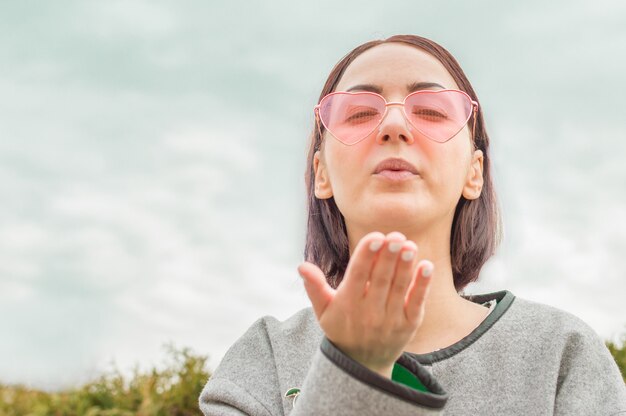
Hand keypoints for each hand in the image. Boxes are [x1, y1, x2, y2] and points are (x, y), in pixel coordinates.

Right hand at [297, 231, 432, 377]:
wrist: (363, 365)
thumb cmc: (341, 328)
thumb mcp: (323, 311)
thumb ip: (314, 287)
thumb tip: (302, 266)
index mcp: (347, 304)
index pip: (357, 276)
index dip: (366, 256)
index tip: (375, 236)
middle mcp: (369, 312)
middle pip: (380, 280)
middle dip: (388, 257)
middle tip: (395, 235)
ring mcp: (391, 319)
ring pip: (399, 288)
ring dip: (405, 266)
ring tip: (410, 245)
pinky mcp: (409, 325)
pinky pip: (417, 302)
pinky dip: (422, 285)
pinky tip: (427, 266)